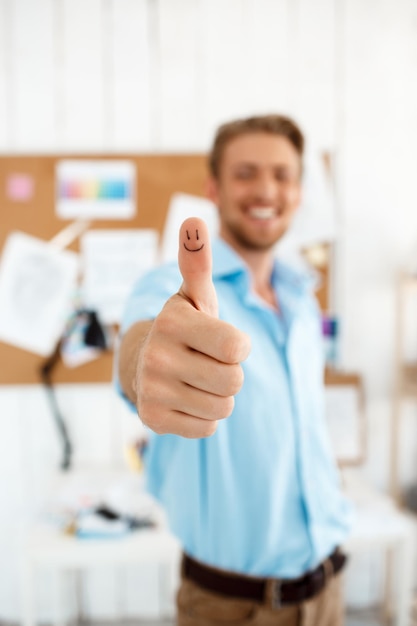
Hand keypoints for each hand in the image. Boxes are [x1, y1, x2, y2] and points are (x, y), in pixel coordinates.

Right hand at [135, 217, 250, 437]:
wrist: (145, 363)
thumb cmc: (186, 327)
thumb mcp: (195, 295)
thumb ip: (199, 262)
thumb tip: (194, 220)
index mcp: (172, 321)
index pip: (238, 349)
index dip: (237, 346)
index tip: (220, 340)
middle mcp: (156, 356)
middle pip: (234, 382)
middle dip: (229, 373)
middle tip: (208, 362)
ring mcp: (152, 390)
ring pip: (222, 407)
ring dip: (218, 396)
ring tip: (197, 379)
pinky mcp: (152, 419)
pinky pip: (207, 428)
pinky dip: (203, 416)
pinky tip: (186, 398)